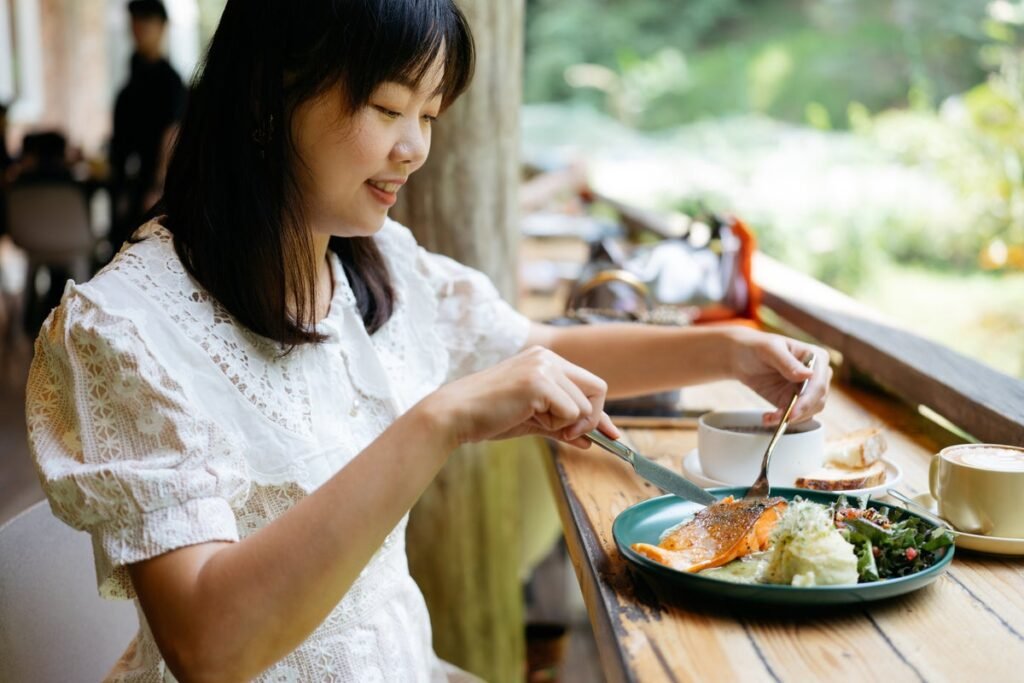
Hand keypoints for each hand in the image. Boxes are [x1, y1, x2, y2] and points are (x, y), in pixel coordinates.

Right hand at [423, 346, 619, 448]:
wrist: (455, 414)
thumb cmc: (488, 416)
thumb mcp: (532, 420)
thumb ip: (562, 426)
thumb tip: (589, 441)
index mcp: (545, 360)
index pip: (589, 384)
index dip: (600, 413)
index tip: (611, 436)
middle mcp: (548, 358)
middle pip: (597, 390)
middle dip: (591, 419)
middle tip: (566, 434)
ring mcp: (544, 367)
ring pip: (584, 406)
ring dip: (565, 425)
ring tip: (533, 421)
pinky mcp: (538, 382)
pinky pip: (571, 413)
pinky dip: (557, 426)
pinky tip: (530, 419)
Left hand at [729, 330, 830, 424]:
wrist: (741, 357)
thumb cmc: (757, 346)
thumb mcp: (770, 350)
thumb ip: (787, 362)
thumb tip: (809, 375)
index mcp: (817, 357)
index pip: (818, 383)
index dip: (808, 400)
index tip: (794, 412)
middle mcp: (817, 374)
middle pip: (817, 400)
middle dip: (799, 412)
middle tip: (781, 419)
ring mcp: (807, 389)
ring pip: (809, 411)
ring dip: (790, 418)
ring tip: (769, 418)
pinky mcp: (795, 401)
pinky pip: (795, 415)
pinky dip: (782, 420)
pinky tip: (769, 418)